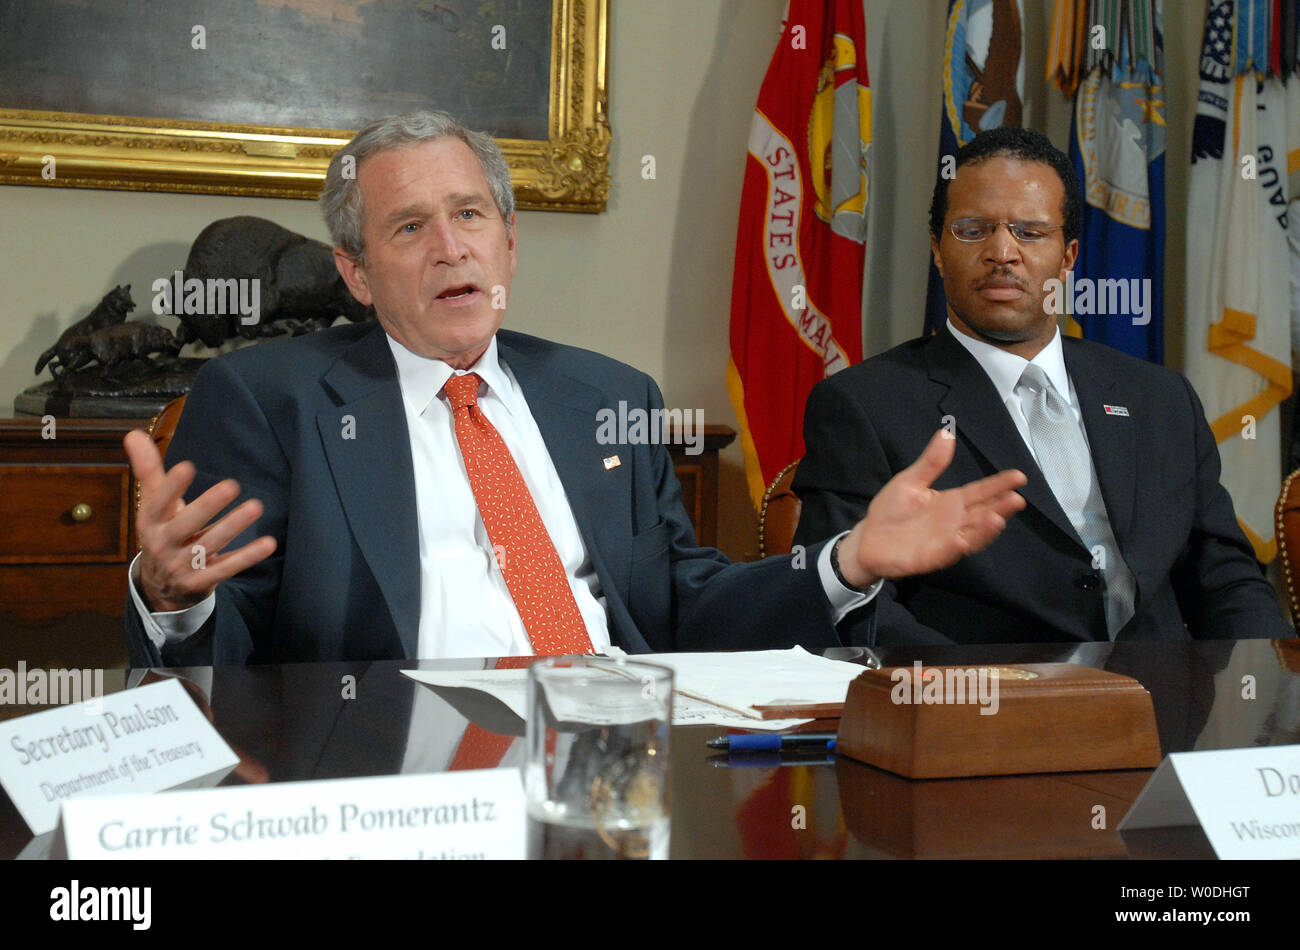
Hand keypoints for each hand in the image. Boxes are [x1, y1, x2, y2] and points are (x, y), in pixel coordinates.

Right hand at [124, 429, 276, 612]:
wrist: (161, 587)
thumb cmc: (163, 532)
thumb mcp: (154, 505)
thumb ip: (149, 471)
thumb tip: (133, 433)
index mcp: (150, 523)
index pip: (157, 503)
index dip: (171, 487)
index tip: (187, 466)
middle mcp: (163, 545)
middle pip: (185, 525)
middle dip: (207, 506)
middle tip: (232, 485)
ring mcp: (182, 566)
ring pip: (210, 545)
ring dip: (234, 526)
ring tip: (256, 506)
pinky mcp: (201, 582)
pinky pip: (227, 568)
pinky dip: (247, 556)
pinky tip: (268, 543)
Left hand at [836, 429, 1026, 586]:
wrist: (869, 538)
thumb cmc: (891, 510)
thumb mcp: (910, 481)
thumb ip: (931, 461)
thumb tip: (946, 434)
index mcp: (951, 502)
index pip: (980, 491)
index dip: (998, 485)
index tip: (1018, 476)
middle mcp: (954, 522)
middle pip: (983, 513)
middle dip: (1001, 507)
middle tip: (1017, 499)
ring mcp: (945, 540)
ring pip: (972, 535)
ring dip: (986, 529)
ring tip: (998, 518)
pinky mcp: (931, 556)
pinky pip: (947, 552)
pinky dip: (955, 546)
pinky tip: (962, 539)